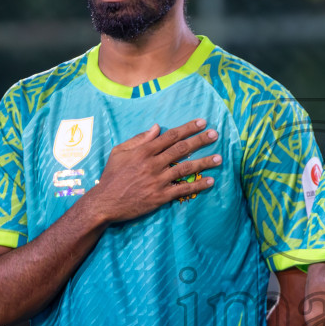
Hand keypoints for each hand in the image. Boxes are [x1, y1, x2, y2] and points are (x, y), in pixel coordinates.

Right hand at [82, 119, 219, 224]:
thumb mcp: (119, 152)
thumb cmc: (111, 176)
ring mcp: (158, 181)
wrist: (105, 202)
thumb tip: (157, 128)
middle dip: (200, 140)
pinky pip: (183, 189)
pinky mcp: (160, 196)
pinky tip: (210, 181)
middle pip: (181, 149)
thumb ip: (138, 139)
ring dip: (204, 162)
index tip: (202, 123)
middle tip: (215, 134)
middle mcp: (153, 164)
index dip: (187, 128)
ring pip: (186, 168)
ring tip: (219, 158)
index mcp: (143, 151)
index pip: (170, 136)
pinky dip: (197, 185)